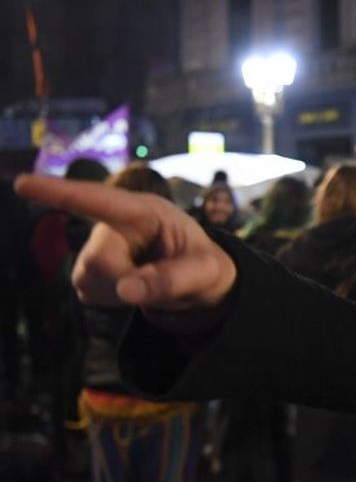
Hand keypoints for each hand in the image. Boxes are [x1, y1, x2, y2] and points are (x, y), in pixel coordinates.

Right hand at [14, 174, 236, 310]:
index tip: (23, 183)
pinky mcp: (90, 270)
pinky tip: (131, 287)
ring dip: (117, 291)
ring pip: (87, 278)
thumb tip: (125, 289)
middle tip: (155, 282)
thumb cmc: (204, 266)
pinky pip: (87, 292)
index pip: (98, 200)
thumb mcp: (205, 273)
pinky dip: (110, 298)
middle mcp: (115, 224)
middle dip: (124, 280)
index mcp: (145, 211)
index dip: (59, 191)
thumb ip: (172, 280)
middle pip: (97, 260)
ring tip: (147, 281)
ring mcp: (99, 246)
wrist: (198, 281)